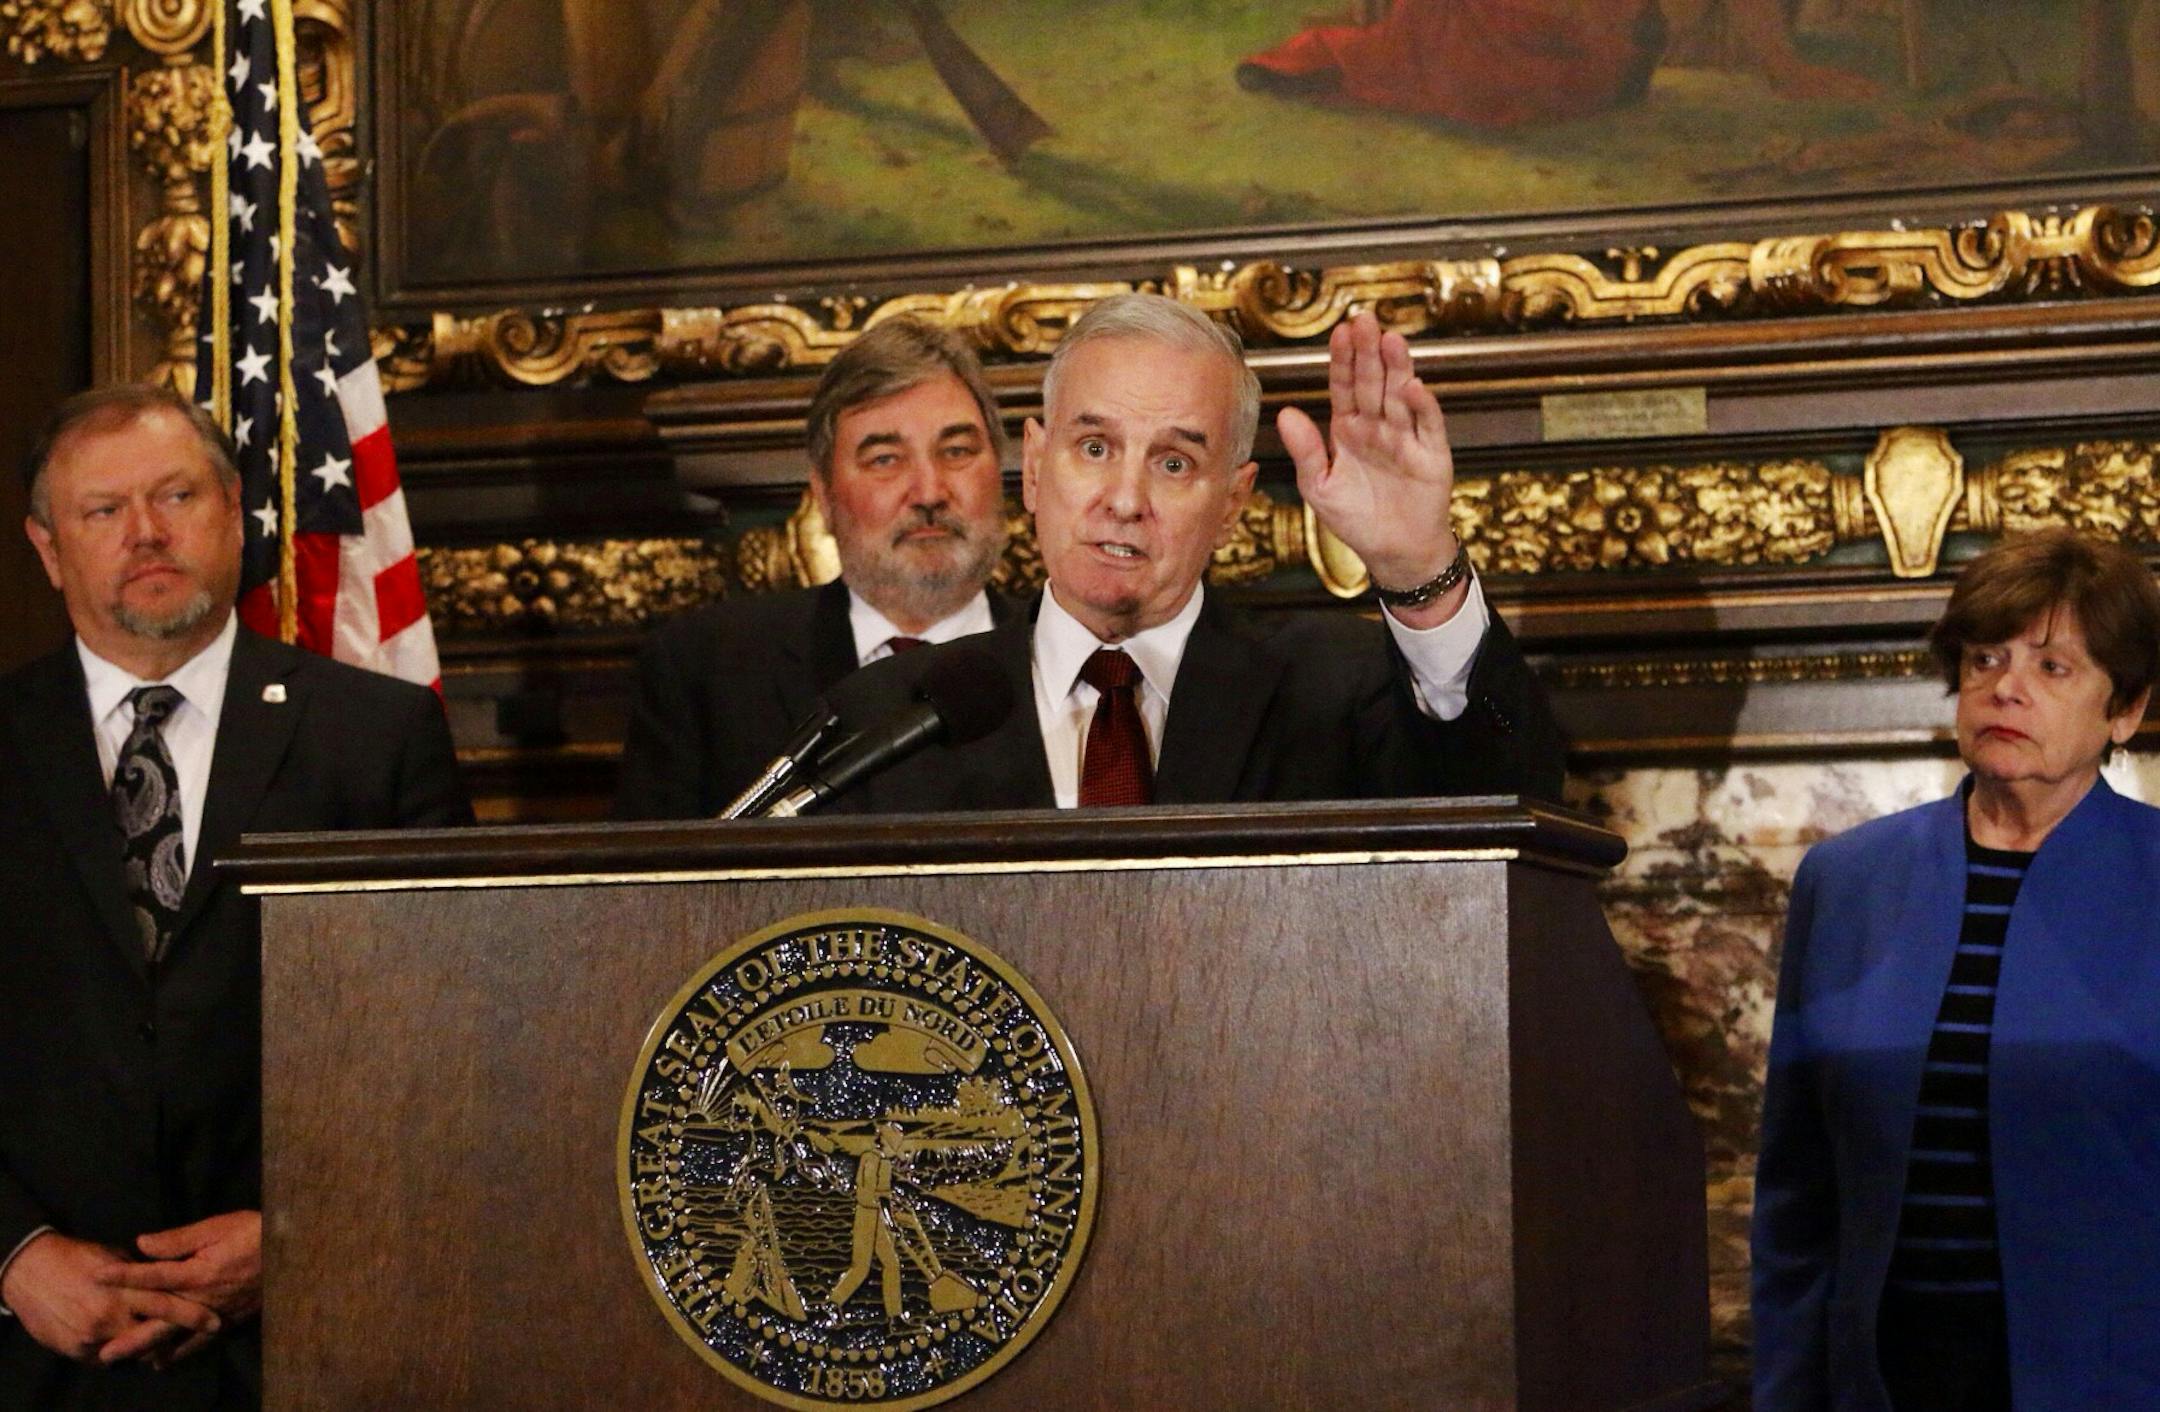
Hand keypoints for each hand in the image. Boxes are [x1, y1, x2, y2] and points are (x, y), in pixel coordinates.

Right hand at [0, 1230, 219, 1365]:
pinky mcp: (76, 1350)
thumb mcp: (115, 1256)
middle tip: (191, 1337)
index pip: (166, 1305)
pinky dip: (118, 1350)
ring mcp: (91, 1337)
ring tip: (159, 1338)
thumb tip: (167, 1276)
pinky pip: (106, 1357)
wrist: (30, 1272)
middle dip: (172, 1338)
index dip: (192, 1316)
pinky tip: (125, 1341)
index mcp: (122, 1290)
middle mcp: (108, 1317)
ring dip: (145, 1345)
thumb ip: (141, 1272)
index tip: (214, 1322)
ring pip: (131, 1350)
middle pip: (152, 1336)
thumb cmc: (76, 1257)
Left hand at [107, 1210, 262, 1348]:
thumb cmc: (256, 1233)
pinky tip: (165, 1361)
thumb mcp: (219, 1227)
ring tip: (127, 1360)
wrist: (296, 1251)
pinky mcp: (230, 1320)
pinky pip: (201, 1342)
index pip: (152, 1276)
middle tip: (105, 1353)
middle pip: (159, 1322)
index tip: (98, 1276)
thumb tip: (142, 1243)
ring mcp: (216, 1314)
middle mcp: (203, 1300)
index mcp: (198, 1273)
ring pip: (177, 1337)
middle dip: (130, 1337)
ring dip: (150, 1349)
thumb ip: (179, 1239)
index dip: (124, 1275)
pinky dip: (181, 1353)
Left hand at [1277, 312, 1466, 623]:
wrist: (1395, 552)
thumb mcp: (1320, 487)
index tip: (1339, 332)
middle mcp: (1378, 426)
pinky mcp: (1432, 454)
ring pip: (1400, 395)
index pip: (1345, 387)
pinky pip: (1428, 425)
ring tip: (1390, 339)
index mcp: (1348, 430)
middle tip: (1364, 319)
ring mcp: (1406, 437)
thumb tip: (1285, 413)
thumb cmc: (1356, 520)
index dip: (1343, 360)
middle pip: (1373, 382)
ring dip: (1397, 367)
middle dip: (1368, 352)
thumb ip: (1305, 451)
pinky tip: (1413, 386)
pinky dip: (1422, 406)